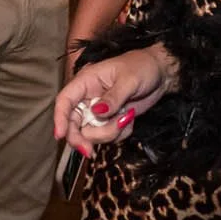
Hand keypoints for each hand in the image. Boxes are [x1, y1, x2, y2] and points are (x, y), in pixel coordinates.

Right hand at [51, 45, 177, 156]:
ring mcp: (98, 112)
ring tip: (127, 118)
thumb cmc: (142, 67)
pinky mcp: (110, 121)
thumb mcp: (129, 80)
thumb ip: (113, 97)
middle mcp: (88, 98)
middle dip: (82, 138)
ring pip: (92, 134)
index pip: (65, 100)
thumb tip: (97, 113)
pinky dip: (120, 133)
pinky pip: (109, 136)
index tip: (60, 136)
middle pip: (73, 124)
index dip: (59, 118)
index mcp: (86, 82)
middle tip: (90, 152)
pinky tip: (129, 119)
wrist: (160, 74)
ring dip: (109, 133)